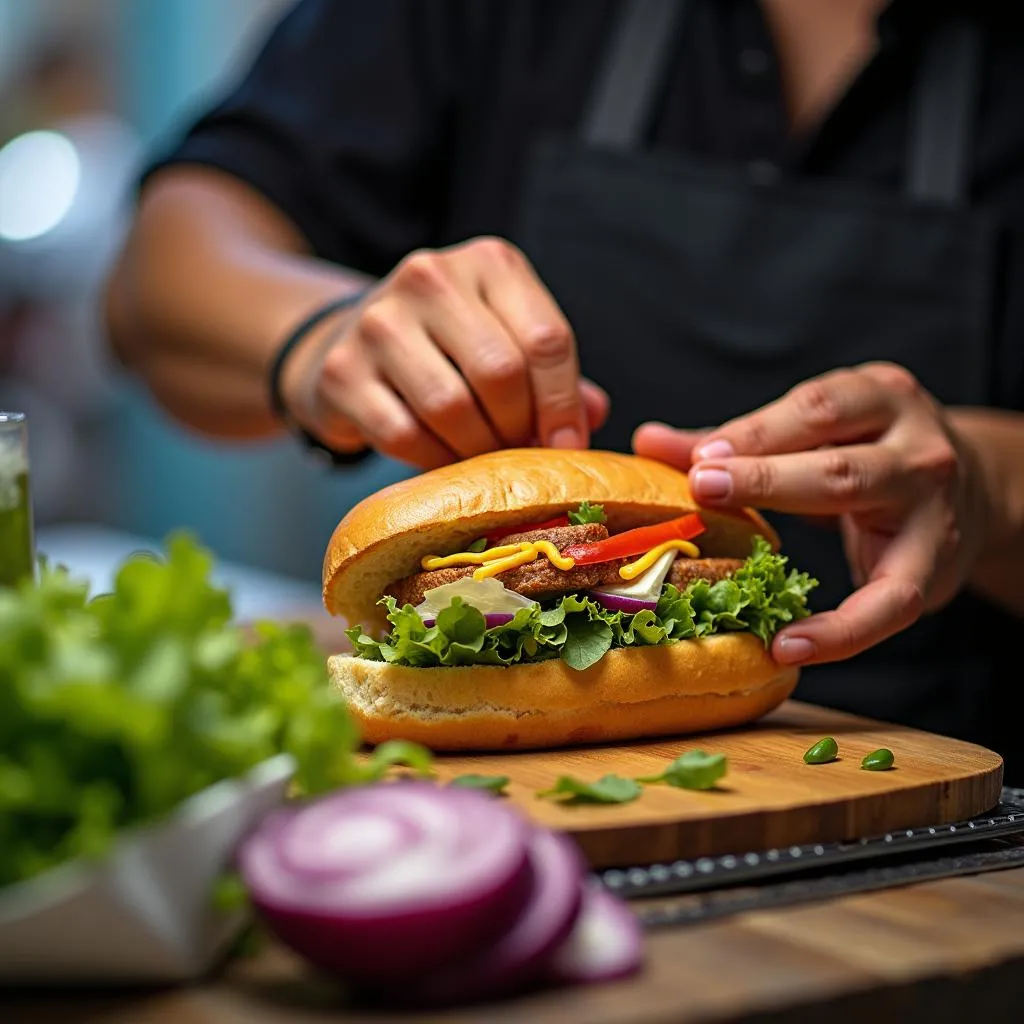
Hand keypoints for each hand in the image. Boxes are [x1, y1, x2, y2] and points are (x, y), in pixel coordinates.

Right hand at [284, 237, 606, 467]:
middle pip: (500, 373)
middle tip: (518, 451)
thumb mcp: (507, 337)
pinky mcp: (342, 370)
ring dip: (476, 450)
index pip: (546, 340)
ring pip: (451, 407)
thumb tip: (592, 416)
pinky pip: (404, 435)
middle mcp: (431, 278)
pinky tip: (441, 458)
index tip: (567, 447)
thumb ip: (551, 374)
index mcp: (489, 264)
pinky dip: (432, 461)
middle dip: (518, 428)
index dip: (562, 405)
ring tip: (482, 459)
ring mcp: (378, 321)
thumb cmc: (449, 346)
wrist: (348, 341)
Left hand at [633, 363, 985, 665]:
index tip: (697, 457)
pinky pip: (890, 604)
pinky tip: (789, 645)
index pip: (812, 410)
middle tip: (702, 485)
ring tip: (740, 571)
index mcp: (877, 397)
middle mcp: (913, 443)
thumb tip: (650, 441)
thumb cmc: (871, 457)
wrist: (976, 491)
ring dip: (800, 554)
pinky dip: (841, 632)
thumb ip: (737, 441)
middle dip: (765, 473)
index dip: (753, 433)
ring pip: (864, 515)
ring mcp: (932, 504)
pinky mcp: (937, 566)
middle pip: (837, 460)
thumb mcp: (817, 435)